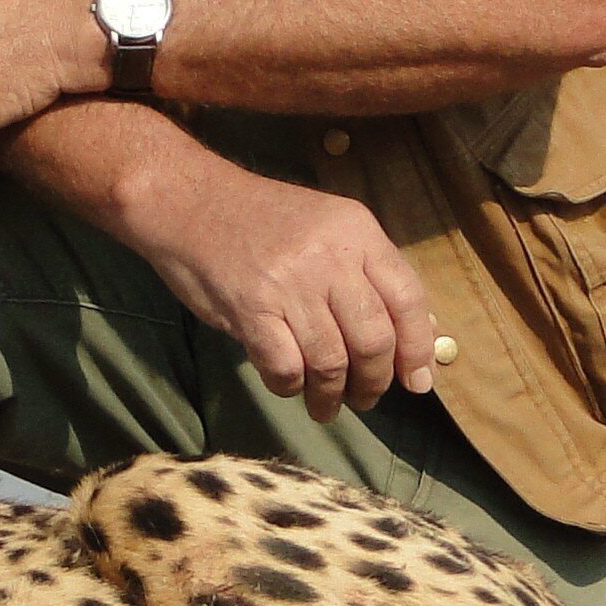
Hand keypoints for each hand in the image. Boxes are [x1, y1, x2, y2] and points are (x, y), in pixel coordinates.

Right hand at [126, 164, 439, 423]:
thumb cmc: (261, 220)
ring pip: (332, 362)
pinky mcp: (251, 309)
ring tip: (325, 405)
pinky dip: (290, 386)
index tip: (416, 381)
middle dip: (374, 381)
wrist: (187, 201)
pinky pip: (286, 368)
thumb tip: (411, 330)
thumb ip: (365, 272)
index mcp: (356, 230)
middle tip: (365, 397)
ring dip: (332, 395)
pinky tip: (288, 384)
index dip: (418, 347)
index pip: (406, 297)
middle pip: (374, 338)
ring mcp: (290, 283)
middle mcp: (330, 255)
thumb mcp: (325, 227)